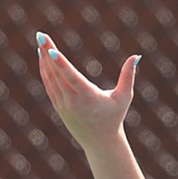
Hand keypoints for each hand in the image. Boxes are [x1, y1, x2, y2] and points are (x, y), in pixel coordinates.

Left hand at [36, 31, 139, 150]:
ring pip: (50, 78)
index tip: (50, 50)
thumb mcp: (124, 97)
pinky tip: (43, 57)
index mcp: (88, 98)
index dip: (60, 63)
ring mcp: (63, 104)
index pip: (71, 78)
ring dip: (44, 59)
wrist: (100, 143)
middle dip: (48, 53)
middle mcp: (73, 101)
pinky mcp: (59, 106)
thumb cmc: (115, 117)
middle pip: (57, 74)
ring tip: (41, 41)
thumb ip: (128, 76)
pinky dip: (45, 70)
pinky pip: (49, 85)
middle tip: (40, 35)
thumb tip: (136, 56)